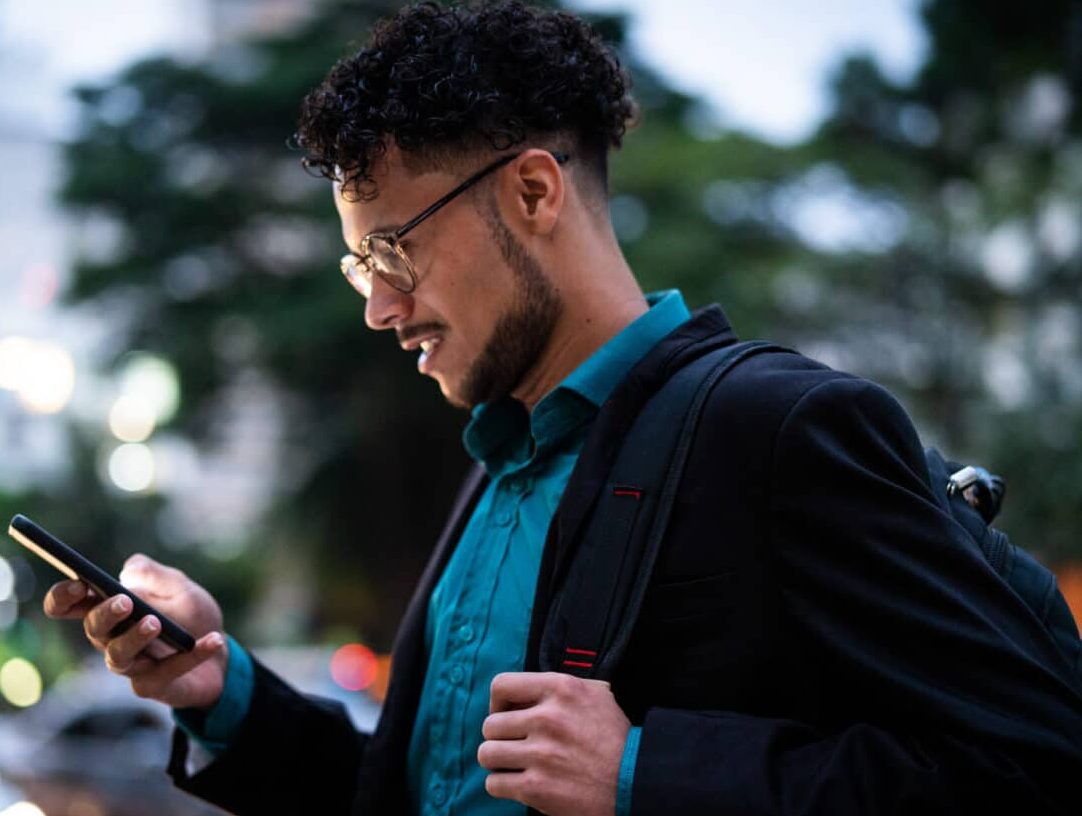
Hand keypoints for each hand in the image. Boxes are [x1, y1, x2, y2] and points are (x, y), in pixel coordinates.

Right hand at [43, 554, 227, 709]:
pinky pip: (165, 672)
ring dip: (134, 638)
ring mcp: (130, 665)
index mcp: (110, 610)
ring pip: (118, 656)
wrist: (222, 653)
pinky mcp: (151, 686)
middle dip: (105, 615)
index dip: (64, 596)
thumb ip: (155, 575)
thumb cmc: (191, 616)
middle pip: (94, 629)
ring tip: (155, 623)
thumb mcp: (180, 587)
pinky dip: (191, 655)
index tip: (79, 584)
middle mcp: (112, 639)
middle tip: (125, 602)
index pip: (69, 605)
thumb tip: (129, 570)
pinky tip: (213, 640)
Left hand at [478, 672, 630, 815]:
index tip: (506, 714)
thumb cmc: (614, 738)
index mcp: (561, 688)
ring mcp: (541, 754)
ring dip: (498, 761)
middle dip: (500, 737)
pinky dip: (502, 785)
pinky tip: (519, 783)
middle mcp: (548, 718)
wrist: (635, 781)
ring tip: (513, 764)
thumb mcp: (596, 694)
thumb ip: (560, 688)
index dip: (497, 702)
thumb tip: (527, 691)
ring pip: (487, 753)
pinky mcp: (537, 788)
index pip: (501, 685)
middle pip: (490, 724)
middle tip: (515, 745)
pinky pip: (495, 784)